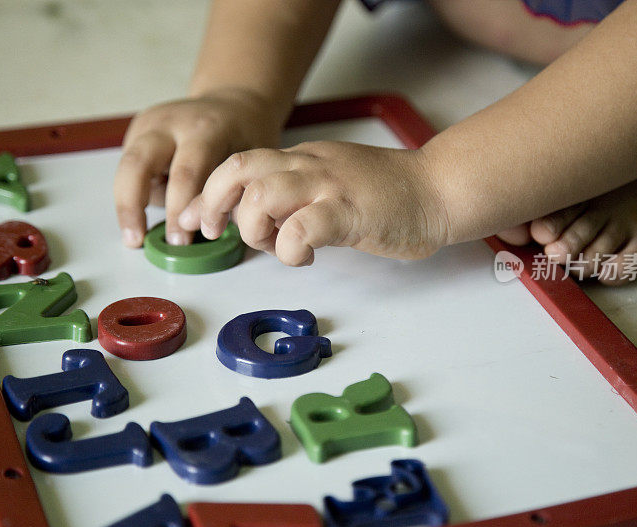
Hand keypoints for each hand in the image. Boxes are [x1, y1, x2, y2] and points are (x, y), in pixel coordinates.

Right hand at [114, 90, 279, 246]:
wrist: (234, 104)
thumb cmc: (246, 138)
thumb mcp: (249, 162)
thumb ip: (230, 193)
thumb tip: (206, 231)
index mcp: (206, 129)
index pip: (186, 173)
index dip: (179, 211)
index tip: (180, 242)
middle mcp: (171, 122)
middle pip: (138, 163)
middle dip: (134, 206)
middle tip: (139, 240)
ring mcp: (149, 124)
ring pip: (126, 166)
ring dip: (127, 204)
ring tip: (134, 236)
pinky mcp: (137, 131)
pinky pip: (129, 167)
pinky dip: (133, 194)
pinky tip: (143, 214)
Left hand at [181, 141, 449, 265]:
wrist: (440, 189)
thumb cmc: (390, 194)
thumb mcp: (333, 183)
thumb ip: (297, 194)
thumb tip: (261, 220)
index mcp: (303, 159)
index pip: (241, 162)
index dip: (209, 191)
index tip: (197, 220)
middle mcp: (310, 166)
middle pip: (239, 169)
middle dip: (214, 204)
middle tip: (215, 233)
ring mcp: (330, 186)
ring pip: (263, 195)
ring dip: (254, 228)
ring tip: (273, 246)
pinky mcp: (351, 212)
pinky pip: (302, 227)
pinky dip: (289, 248)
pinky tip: (303, 258)